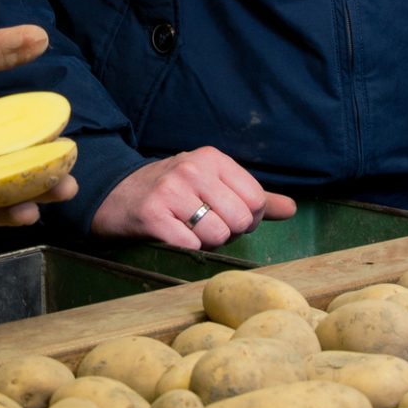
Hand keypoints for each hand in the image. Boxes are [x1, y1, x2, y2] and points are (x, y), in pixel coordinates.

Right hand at [92, 147, 295, 249]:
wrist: (115, 195)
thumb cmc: (171, 191)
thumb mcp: (212, 183)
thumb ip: (252, 196)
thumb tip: (292, 209)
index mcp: (212, 158)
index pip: (257, 199)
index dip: (249, 218)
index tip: (228, 217)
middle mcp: (192, 169)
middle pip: (241, 219)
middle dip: (229, 232)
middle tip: (207, 226)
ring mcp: (171, 191)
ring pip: (218, 236)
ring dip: (208, 244)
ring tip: (190, 231)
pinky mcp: (152, 216)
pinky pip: (191, 246)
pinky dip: (187, 249)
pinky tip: (174, 237)